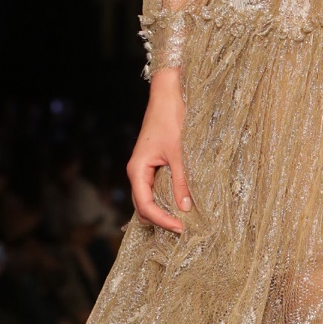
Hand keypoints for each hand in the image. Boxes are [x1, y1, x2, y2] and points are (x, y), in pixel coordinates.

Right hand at [128, 70, 191, 233]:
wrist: (168, 95)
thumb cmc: (171, 119)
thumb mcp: (180, 153)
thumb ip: (182, 180)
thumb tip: (185, 208)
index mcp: (137, 170)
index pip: (145, 205)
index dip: (162, 220)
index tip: (181, 228)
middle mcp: (137, 172)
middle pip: (144, 206)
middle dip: (161, 220)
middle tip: (184, 229)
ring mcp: (145, 169)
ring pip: (150, 199)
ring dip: (164, 210)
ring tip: (185, 220)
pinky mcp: (154, 165)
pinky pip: (156, 189)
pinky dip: (167, 199)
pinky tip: (182, 203)